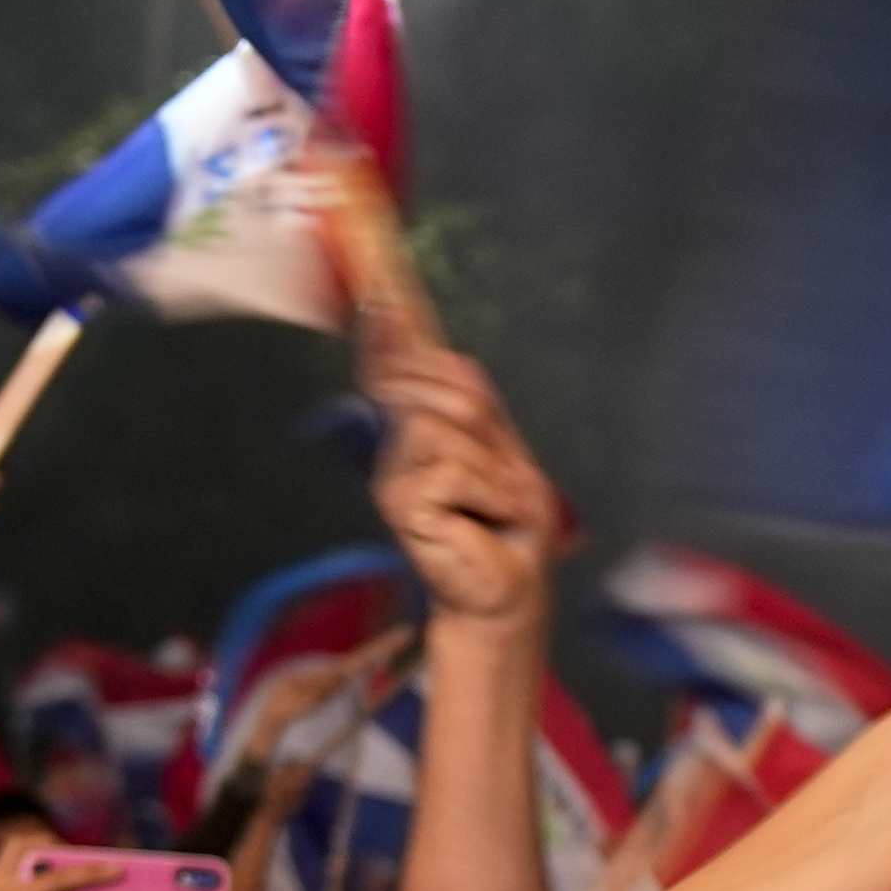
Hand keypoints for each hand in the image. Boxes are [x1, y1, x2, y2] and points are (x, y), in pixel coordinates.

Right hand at [367, 340, 564, 636]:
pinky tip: (491, 518)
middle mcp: (398, 448)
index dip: (387, 335)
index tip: (379, 299)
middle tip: (504, 475)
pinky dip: (489, 493)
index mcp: (420, 431)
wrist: (510, 591)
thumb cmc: (508, 530)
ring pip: (440, 426)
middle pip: (429, 385)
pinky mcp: (399, 503)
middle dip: (476, 416)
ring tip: (498, 504)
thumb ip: (478, 408)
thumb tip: (454, 358)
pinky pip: (452, 470)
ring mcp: (393, 475)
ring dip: (490, 467)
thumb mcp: (506, 456)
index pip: (397, 371)